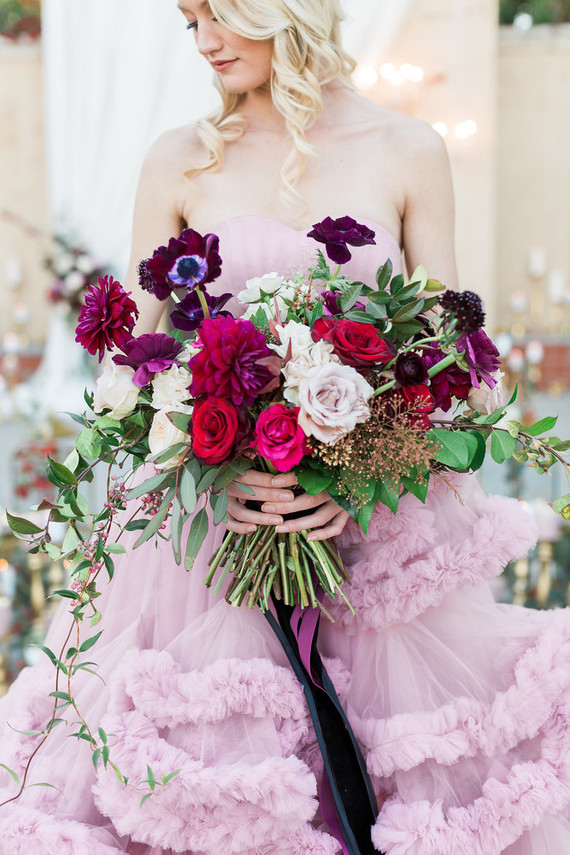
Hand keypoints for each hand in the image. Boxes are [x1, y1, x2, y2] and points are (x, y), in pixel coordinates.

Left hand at [226, 470, 348, 540]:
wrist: (364, 472)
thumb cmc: (337, 464)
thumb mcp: (320, 460)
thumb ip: (302, 464)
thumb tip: (277, 470)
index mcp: (329, 474)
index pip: (305, 476)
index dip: (287, 479)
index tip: (271, 482)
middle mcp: (335, 490)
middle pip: (308, 500)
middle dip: (284, 505)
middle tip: (264, 507)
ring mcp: (342, 504)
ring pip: (319, 518)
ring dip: (297, 524)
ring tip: (278, 528)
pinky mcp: (348, 513)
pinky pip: (336, 527)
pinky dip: (323, 534)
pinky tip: (308, 538)